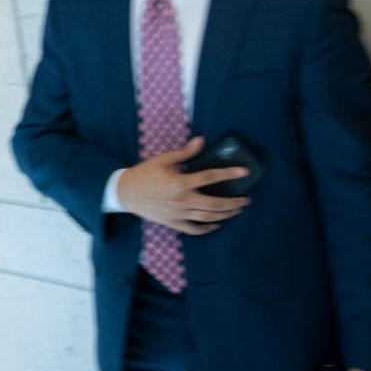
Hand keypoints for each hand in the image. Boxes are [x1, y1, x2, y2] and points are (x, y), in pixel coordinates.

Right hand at [117, 136, 249, 233]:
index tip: (244, 172)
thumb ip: (184, 153)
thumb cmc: (144, 174)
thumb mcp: (162, 160)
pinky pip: (194, 229)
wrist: (125, 193)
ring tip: (237, 210)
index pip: (210, 177)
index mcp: (180, 182)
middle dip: (233, 203)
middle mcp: (182, 200)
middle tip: (246, 200)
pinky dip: (207, 229)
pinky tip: (216, 224)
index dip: (229, 174)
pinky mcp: (173, 223)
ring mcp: (178, 214)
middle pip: (214, 204)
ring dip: (225, 215)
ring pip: (207, 217)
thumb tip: (201, 141)